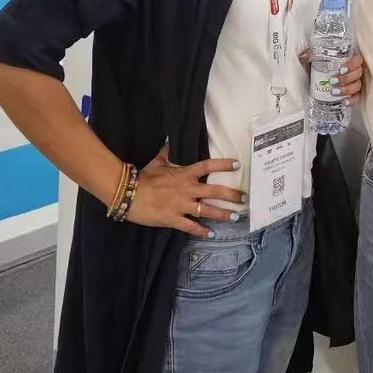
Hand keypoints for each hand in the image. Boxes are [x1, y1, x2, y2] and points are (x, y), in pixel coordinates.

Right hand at [125, 146, 246, 237]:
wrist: (128, 195)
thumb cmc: (144, 177)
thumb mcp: (157, 161)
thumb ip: (167, 151)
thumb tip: (171, 138)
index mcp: (184, 174)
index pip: (208, 166)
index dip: (223, 165)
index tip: (236, 165)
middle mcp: (187, 189)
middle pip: (214, 191)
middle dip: (231, 195)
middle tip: (244, 198)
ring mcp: (182, 205)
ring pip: (207, 210)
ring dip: (223, 214)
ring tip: (235, 217)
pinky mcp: (174, 219)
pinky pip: (191, 227)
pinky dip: (202, 231)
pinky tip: (212, 234)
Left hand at [297, 48, 366, 102]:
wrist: (315, 78)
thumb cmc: (319, 65)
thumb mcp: (315, 58)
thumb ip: (311, 54)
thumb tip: (305, 53)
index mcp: (350, 58)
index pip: (358, 59)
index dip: (352, 65)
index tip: (340, 69)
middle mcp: (355, 69)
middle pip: (358, 73)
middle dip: (346, 78)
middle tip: (333, 81)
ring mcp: (356, 81)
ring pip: (358, 85)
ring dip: (347, 89)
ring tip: (334, 91)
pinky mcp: (354, 92)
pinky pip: (357, 97)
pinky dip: (352, 100)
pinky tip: (345, 101)